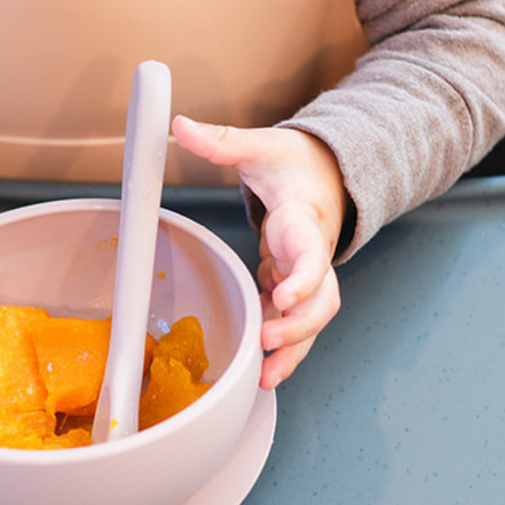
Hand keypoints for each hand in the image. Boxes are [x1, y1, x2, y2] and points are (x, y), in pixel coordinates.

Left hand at [172, 117, 348, 389]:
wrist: (325, 173)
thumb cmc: (297, 164)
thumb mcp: (261, 147)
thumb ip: (222, 140)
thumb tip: (180, 126)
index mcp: (306, 223)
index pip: (313, 256)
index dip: (303, 279)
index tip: (284, 296)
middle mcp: (311, 256)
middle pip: (320, 301)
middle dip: (298, 328)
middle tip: (267, 344)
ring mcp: (305, 276)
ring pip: (309, 321)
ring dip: (292, 350)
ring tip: (266, 378)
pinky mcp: (291, 286)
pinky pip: (290, 322)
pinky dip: (279, 345)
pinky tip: (259, 368)